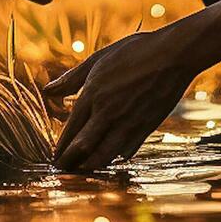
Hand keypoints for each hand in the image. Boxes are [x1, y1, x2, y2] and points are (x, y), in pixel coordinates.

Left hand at [42, 29, 198, 171]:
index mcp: (93, 95)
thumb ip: (71, 78)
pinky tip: (113, 156)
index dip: (60, 148)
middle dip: (70, 162)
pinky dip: (117, 156)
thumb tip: (47, 91)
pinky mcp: (146, 128)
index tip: (54, 157)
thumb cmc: (135, 51)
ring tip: (83, 169)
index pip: (70, 130)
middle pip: (83, 148)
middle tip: (62, 170)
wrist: (173, 55)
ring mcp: (128, 123)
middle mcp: (108, 113)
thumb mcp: (98, 59)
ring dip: (90, 165)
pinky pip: (127, 150)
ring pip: (104, 155)